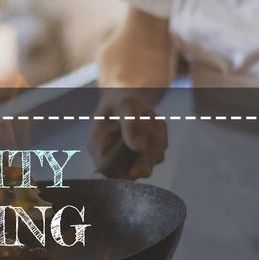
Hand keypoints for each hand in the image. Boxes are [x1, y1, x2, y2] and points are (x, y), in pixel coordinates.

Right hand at [89, 8, 173, 178]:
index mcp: (97, 144)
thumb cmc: (122, 94)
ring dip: (157, 140)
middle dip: (147, 151)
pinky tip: (155, 122)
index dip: (123, 174)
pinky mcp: (140, 150)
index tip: (138, 170)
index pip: (107, 172)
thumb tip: (138, 149)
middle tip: (152, 129)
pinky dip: (161, 136)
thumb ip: (131, 125)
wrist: (130, 85)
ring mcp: (126, 152)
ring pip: (149, 159)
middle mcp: (109, 152)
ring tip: (151, 119)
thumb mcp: (126, 104)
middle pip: (132, 169)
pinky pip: (157, 150)